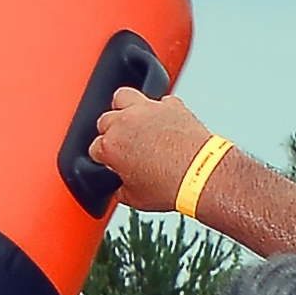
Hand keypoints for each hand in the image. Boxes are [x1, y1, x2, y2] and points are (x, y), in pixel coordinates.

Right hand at [88, 89, 223, 213]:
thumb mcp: (134, 198)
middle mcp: (125, 122)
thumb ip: (120, 187)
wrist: (201, 176)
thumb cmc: (170, 186)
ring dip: (124, 107)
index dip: (102, 157)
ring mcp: (147, 109)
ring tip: (132, 121)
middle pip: (105, 119)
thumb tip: (122, 185)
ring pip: (123, 96)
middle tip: (122, 145)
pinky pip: (159, 101)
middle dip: (110, 132)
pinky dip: (159, 110)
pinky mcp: (171, 105)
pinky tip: (162, 122)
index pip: (95, 148)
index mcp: (110, 146)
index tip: (111, 162)